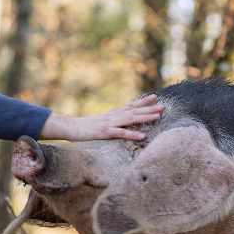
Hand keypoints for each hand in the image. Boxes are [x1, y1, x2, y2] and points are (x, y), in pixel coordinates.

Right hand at [38, 94, 162, 140]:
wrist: (69, 127)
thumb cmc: (83, 125)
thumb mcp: (98, 118)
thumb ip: (109, 114)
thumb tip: (115, 109)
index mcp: (112, 114)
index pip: (130, 106)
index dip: (143, 102)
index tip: (155, 97)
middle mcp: (113, 116)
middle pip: (134, 111)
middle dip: (149, 109)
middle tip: (163, 106)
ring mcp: (109, 124)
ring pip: (130, 119)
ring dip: (145, 118)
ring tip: (158, 116)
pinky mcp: (104, 132)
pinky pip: (120, 133)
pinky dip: (132, 134)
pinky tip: (142, 136)